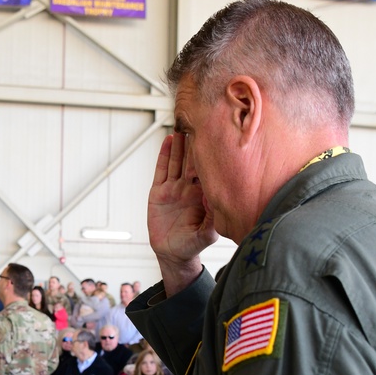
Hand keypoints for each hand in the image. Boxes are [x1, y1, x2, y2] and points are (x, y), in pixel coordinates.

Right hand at [148, 134, 218, 295]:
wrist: (172, 252)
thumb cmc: (192, 245)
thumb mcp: (206, 235)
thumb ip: (212, 222)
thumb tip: (216, 203)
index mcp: (203, 195)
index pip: (208, 170)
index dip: (210, 155)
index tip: (215, 137)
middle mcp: (190, 188)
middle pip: (192, 160)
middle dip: (196, 142)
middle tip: (200, 122)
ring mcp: (174, 187)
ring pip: (177, 160)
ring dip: (181, 144)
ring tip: (184, 124)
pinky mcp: (159, 191)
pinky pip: (161, 170)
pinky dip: (164, 155)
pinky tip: (169, 139)